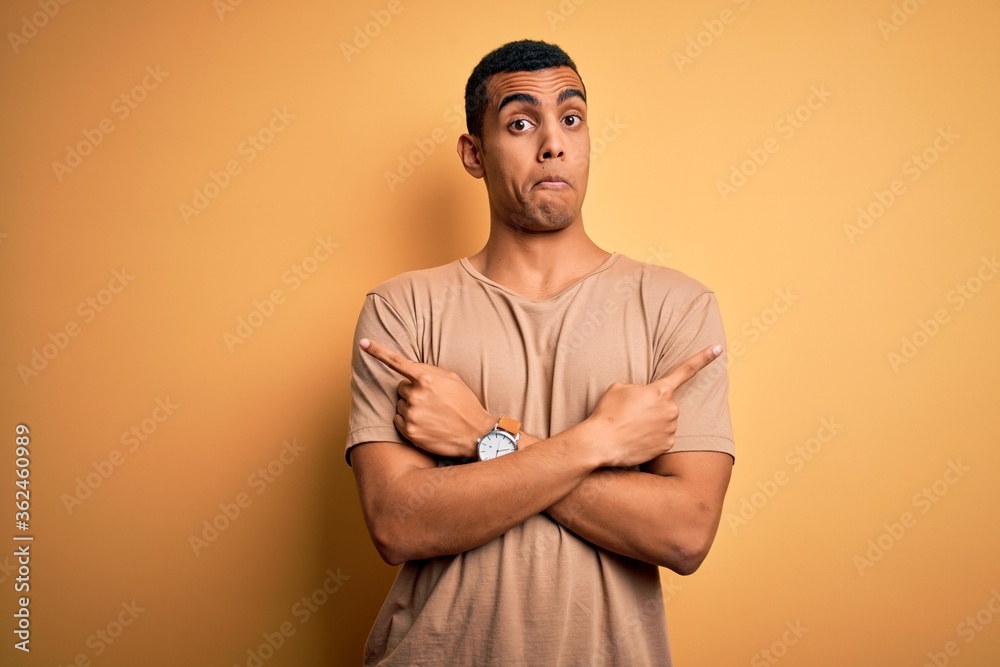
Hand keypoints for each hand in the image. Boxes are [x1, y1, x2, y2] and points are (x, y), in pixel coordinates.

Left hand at [359, 338, 494, 458]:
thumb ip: (429, 370)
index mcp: (426, 379)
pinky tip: (426, 424)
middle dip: (413, 391)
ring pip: (400, 404)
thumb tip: (409, 367)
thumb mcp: (452, 379)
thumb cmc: (465, 403)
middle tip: (432, 400)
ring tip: (432, 414)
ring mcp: (411, 414)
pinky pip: (398, 420)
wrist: (475, 434)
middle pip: (401, 387)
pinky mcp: (409, 431)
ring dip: (412, 407)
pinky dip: (408, 421)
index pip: (397, 362)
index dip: (377, 351)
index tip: (363, 342)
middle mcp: (416, 395)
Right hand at [586, 344, 722, 467]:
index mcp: (660, 390)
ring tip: (631, 427)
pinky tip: (636, 439)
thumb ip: (640, 388)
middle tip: (632, 414)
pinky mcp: (667, 444)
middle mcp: (671, 408)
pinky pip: (663, 437)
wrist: (601, 442)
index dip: (704, 357)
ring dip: (652, 422)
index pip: (686, 370)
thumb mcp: (619, 388)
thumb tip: (646, 398)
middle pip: (667, 403)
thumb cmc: (608, 413)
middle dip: (653, 406)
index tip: (719, 348)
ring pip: (665, 421)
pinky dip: (652, 438)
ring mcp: (671, 428)